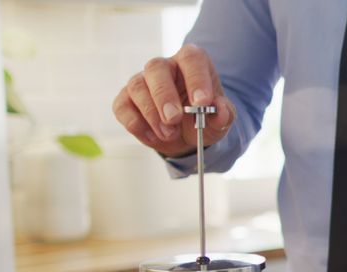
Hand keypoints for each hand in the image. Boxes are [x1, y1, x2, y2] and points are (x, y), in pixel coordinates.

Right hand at [112, 44, 235, 157]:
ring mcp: (142, 81)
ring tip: (169, 134)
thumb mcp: (221, 119)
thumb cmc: (205, 118)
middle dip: (164, 95)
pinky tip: (154, 137)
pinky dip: (136, 124)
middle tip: (174, 119)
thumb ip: (224, 114)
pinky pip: (123, 107)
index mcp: (192, 63)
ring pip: (137, 86)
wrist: (188, 135)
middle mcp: (165, 66)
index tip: (201, 103)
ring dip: (151, 113)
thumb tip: (220, 110)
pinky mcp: (126, 99)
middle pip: (156, 67)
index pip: (191, 58)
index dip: (196, 78)